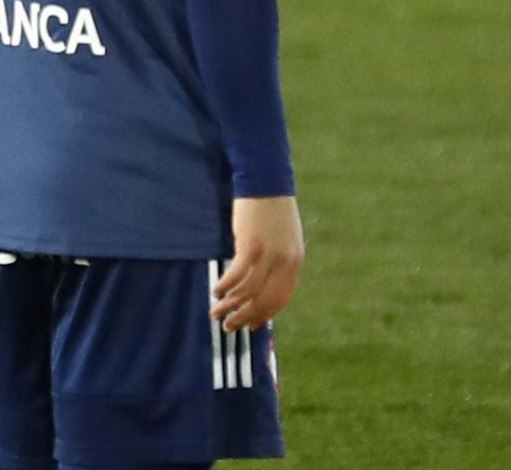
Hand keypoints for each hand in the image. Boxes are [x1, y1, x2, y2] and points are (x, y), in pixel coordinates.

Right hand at [212, 195, 303, 330]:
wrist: (266, 183)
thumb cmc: (272, 209)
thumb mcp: (283, 238)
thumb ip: (277, 260)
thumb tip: (261, 281)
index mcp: (294, 262)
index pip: (280, 298)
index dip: (264, 314)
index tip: (251, 325)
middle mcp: (284, 262)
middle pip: (264, 299)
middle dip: (245, 316)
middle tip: (229, 326)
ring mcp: (268, 255)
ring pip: (248, 291)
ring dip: (230, 305)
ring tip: (216, 312)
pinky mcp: (251, 245)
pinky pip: (237, 274)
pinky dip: (225, 286)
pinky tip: (215, 290)